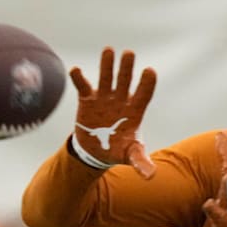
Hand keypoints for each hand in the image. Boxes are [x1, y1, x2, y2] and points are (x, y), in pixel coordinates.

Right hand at [69, 47, 157, 178]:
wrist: (96, 151)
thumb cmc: (118, 150)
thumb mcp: (130, 155)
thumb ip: (140, 162)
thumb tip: (151, 176)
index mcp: (135, 110)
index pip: (143, 94)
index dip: (147, 83)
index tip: (149, 71)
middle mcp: (121, 100)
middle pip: (125, 81)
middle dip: (126, 68)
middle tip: (129, 54)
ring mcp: (104, 98)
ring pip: (107, 78)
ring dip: (107, 65)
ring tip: (108, 50)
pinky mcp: (87, 100)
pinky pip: (83, 86)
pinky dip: (79, 78)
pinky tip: (75, 70)